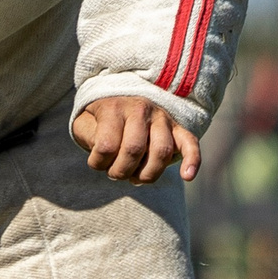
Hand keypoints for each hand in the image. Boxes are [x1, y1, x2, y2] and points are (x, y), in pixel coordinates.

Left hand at [71, 96, 199, 183]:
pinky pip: (190, 144)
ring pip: (161, 152)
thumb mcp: (84, 123)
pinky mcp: (178, 129)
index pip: (107, 145)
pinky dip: (192, 160)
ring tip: (135, 177)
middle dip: (121, 172)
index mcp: (115, 108)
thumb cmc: (101, 121)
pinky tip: (188, 176)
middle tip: (115, 173)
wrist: (122, 101)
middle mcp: (141, 109)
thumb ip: (88, 135)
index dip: (99, 163)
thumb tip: (103, 149)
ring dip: (146, 174)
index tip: (97, 163)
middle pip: (134, 150)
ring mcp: (162, 119)